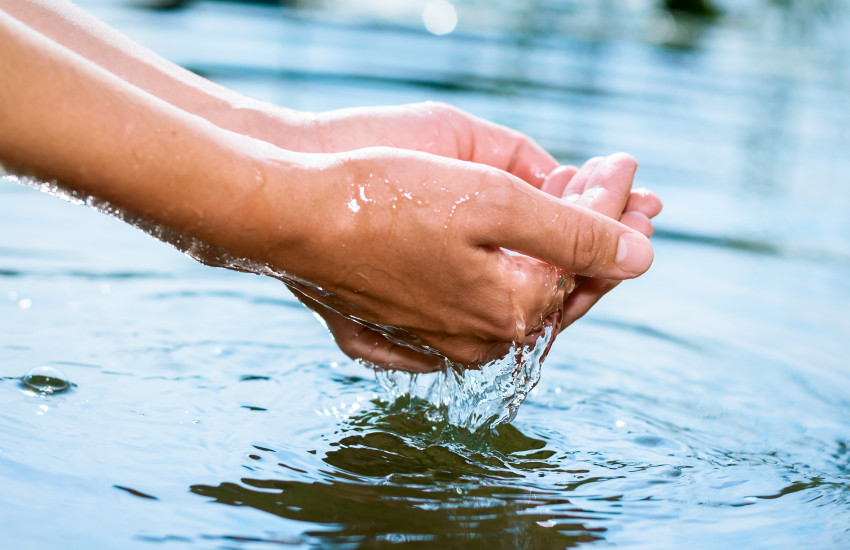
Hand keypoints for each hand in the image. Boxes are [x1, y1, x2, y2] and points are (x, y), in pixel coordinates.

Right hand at [253, 147, 653, 371]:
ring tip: (565, 209)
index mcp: (510, 312)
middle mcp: (477, 342)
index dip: (615, 214)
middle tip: (616, 193)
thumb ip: (574, 233)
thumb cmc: (385, 200)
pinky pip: (457, 314)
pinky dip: (489, 282)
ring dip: (543, 256)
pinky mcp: (393, 333)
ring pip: (509, 301)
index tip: (629, 169)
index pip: (586, 265)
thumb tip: (641, 257)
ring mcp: (432, 343)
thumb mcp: (493, 202)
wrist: (287, 216)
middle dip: (589, 238)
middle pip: (554, 290)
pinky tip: (500, 260)